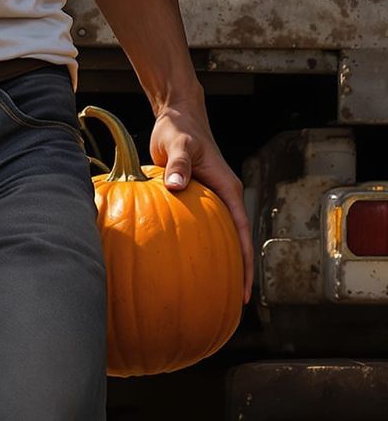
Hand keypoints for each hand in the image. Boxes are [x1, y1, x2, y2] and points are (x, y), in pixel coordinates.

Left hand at [149, 102, 253, 300]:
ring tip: (209, 291)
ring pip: (217, 235)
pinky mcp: (195, 196)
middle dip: (235, 271)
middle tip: (230, 304)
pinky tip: (180, 258)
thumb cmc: (179, 129)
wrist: (176, 116)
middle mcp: (223, 196)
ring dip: (216, 260)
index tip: (243, 291)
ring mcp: (210, 198)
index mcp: (228, 189)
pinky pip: (197, 224)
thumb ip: (179, 165)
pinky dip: (194, 242)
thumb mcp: (179, 144)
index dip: (244, 263)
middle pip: (234, 240)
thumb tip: (176, 188)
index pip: (241, 232)